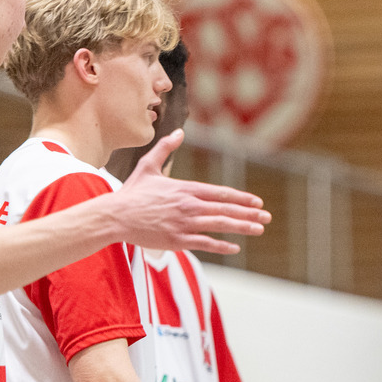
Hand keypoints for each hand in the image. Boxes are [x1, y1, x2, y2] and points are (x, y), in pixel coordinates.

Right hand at [114, 130, 270, 253]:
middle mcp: (189, 205)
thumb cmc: (132, 193)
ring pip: (220, 225)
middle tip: (267, 218)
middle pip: (226, 210)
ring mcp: (184, 223)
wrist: (115, 216)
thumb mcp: (148, 166)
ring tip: (259, 230)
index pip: (221, 193)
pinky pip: (205, 243)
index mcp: (185, 189)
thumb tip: (179, 133)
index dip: (241, 198)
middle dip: (249, 214)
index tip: (257, 202)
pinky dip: (221, 246)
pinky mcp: (177, 240)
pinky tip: (235, 248)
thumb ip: (166, 149)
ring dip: (242, 228)